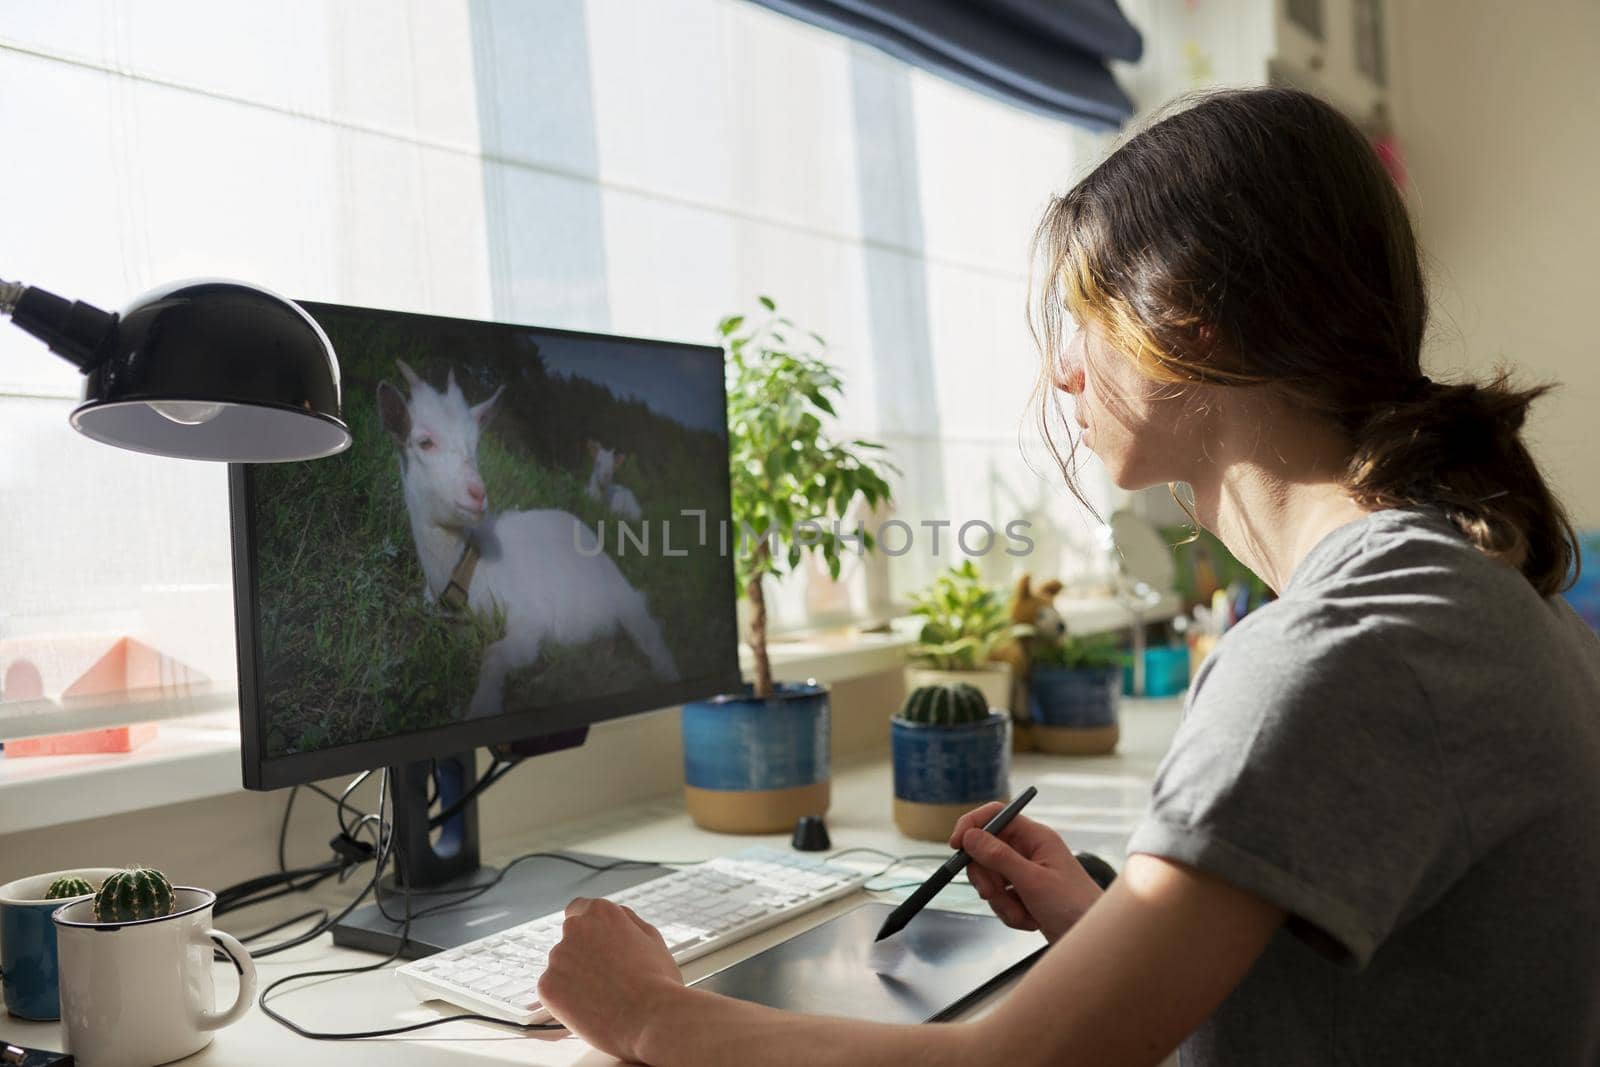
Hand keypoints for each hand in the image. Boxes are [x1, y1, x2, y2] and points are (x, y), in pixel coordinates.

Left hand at [537, 897, 685, 1060]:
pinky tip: (589, 1008)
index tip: (594, 945)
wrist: (651, 1020)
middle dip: (582, 956)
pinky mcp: (547, 986)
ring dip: (574, 978)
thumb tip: (617, 918)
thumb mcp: (652, 938)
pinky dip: (565, 1000)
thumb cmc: (658, 983)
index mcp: (601, 912)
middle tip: (605, 979)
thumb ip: (628, 921)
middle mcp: (575, 928)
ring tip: (602, 997)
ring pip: (561, 967)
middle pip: (570, 940)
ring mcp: (558, 957)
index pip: (579, 909)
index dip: (588, 930)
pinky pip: (552, 990)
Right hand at [950, 801, 1104, 941]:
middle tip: (993, 893)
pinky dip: (1009, 913)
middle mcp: (1029, 851)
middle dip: (987, 878)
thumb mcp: (1033, 881)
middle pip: (986, 852)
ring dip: (1001, 902)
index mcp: (1035, 837)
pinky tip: (1030, 920)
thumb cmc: (1075, 906)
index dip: (972, 826)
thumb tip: (971, 836)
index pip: (996, 815)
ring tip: (1024, 914)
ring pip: (990, 879)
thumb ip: (999, 857)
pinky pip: (1000, 898)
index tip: (956, 845)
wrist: (1093, 940)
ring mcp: (1026, 873)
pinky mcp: (1024, 894)